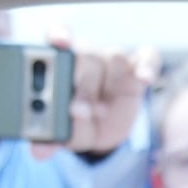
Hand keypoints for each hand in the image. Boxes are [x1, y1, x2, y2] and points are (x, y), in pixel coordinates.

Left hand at [33, 37, 158, 159]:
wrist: (100, 129)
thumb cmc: (74, 121)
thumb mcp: (61, 131)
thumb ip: (48, 137)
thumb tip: (39, 150)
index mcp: (60, 61)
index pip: (57, 37)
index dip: (59, 36)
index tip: (60, 43)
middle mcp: (86, 55)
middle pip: (85, 55)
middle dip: (82, 84)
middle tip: (78, 111)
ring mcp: (112, 61)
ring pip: (114, 58)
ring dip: (110, 84)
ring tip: (100, 112)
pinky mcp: (136, 70)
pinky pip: (147, 58)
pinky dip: (147, 66)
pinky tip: (145, 78)